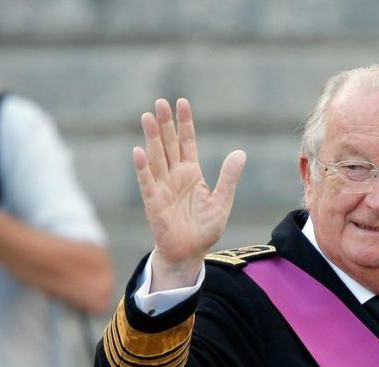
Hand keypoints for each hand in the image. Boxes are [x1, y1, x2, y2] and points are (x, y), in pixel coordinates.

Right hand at [134, 97, 245, 287]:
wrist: (190, 252)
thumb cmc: (204, 228)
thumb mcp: (222, 201)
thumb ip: (229, 178)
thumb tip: (240, 153)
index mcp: (191, 173)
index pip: (187, 142)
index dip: (184, 123)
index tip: (182, 102)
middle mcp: (175, 176)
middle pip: (168, 144)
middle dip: (165, 124)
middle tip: (160, 102)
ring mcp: (162, 187)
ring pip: (156, 158)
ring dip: (151, 138)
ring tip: (148, 117)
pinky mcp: (153, 202)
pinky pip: (147, 182)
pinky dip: (142, 168)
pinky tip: (138, 151)